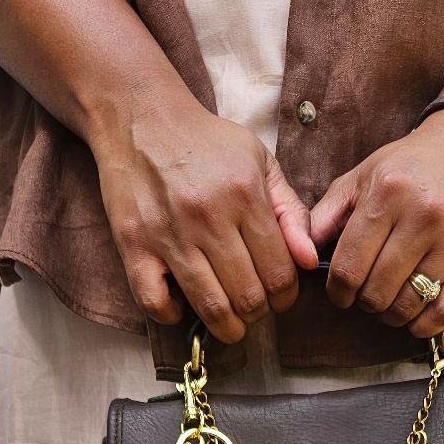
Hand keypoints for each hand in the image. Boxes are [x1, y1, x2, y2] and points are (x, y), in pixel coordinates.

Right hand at [90, 80, 317, 342]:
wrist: (140, 116)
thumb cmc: (206, 143)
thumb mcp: (259, 162)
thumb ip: (291, 212)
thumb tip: (310, 261)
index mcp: (244, 195)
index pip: (280, 273)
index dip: (286, 297)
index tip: (280, 296)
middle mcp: (207, 217)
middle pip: (248, 297)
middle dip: (259, 314)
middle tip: (255, 308)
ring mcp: (167, 233)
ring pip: (210, 307)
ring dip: (227, 327)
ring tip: (231, 321)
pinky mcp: (133, 244)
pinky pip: (154, 302)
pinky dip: (173, 315)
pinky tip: (182, 303)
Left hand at [309, 110, 443, 337]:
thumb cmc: (410, 164)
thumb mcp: (363, 176)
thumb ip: (327, 215)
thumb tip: (302, 256)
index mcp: (388, 194)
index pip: (349, 268)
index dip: (337, 291)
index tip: (339, 293)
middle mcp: (424, 217)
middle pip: (377, 292)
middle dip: (363, 302)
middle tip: (365, 294)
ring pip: (408, 306)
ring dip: (390, 314)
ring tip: (387, 301)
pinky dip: (422, 324)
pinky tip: (413, 315)